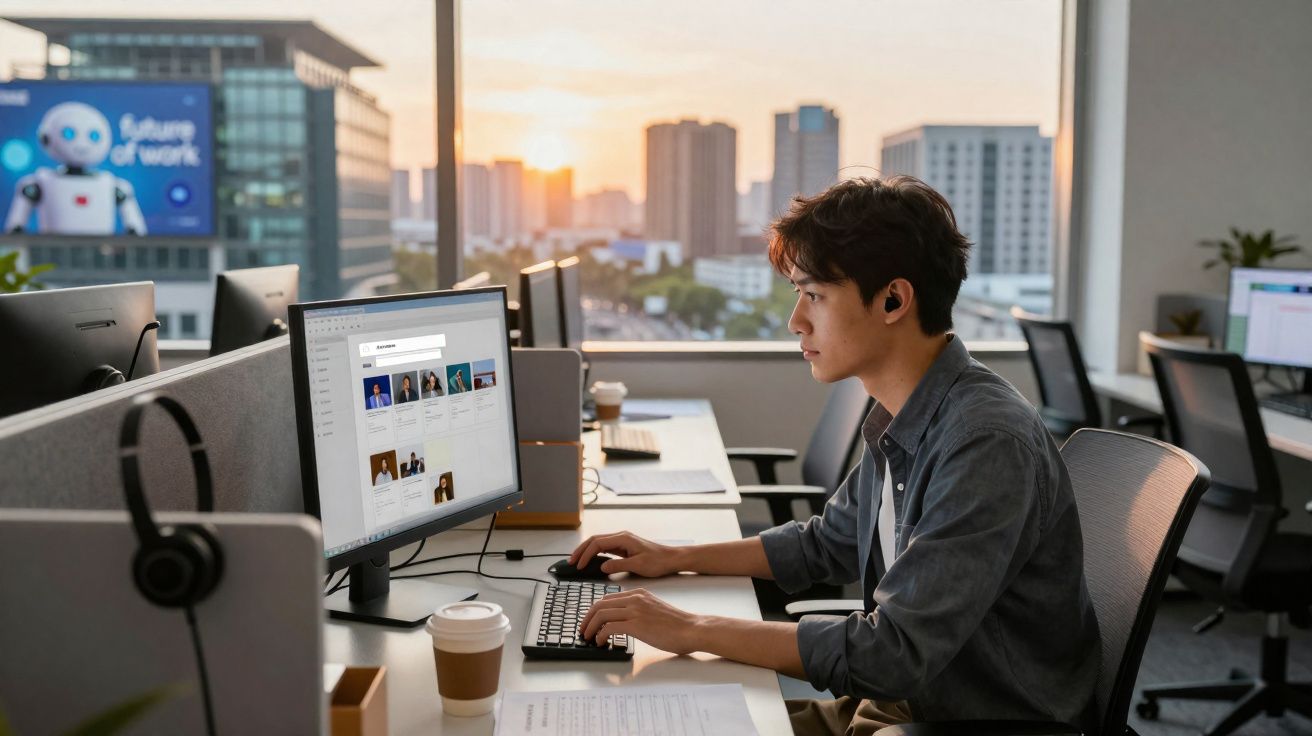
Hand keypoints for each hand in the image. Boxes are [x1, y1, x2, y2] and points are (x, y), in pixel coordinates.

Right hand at [570, 531, 682, 577]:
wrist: (672, 558)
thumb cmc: (658, 561)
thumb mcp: (638, 565)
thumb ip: (619, 565)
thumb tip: (602, 567)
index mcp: (623, 538)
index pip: (597, 543)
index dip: (586, 554)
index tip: (579, 566)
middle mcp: (621, 536)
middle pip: (595, 540)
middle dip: (581, 550)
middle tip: (571, 562)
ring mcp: (623, 541)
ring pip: (599, 543)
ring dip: (587, 551)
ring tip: (577, 561)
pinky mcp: (625, 547)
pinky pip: (606, 547)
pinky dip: (595, 553)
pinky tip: (591, 560)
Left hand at [580, 588, 702, 654]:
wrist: (691, 629)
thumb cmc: (677, 624)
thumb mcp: (654, 609)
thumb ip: (639, 610)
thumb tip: (623, 623)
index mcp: (638, 594)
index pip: (608, 599)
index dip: (595, 611)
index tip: (590, 621)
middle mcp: (635, 598)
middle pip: (600, 604)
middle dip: (588, 618)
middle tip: (584, 630)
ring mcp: (635, 610)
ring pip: (601, 614)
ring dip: (591, 627)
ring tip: (589, 637)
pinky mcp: (637, 624)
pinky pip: (609, 627)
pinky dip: (601, 635)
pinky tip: (602, 642)